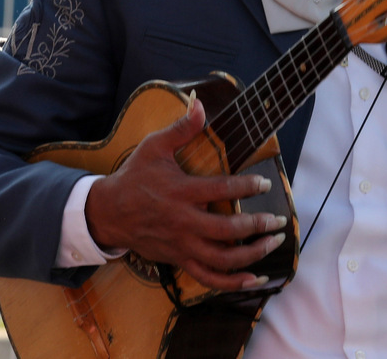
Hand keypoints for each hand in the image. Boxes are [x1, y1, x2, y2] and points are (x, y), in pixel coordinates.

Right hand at [83, 98, 286, 291]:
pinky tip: (254, 280)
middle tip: (277, 221)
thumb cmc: (134, 177)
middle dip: (256, 226)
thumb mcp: (154, 147)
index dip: (246, 187)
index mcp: (180, 192)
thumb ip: (181, 128)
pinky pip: (208, 277)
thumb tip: (199, 104)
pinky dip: (232, 282)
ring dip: (251, 254)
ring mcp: (181, 244)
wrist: (108, 213)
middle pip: (226, 230)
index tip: (264, 184)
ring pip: (221, 258)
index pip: (220, 189)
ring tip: (272, 243)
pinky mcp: (179, 259)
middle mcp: (183, 221)